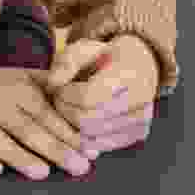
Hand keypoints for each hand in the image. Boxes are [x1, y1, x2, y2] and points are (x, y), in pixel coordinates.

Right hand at [0, 51, 92, 179]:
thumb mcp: (22, 76)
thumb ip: (52, 85)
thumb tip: (89, 97)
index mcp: (20, 88)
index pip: (49, 113)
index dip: (71, 132)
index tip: (92, 151)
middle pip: (29, 129)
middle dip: (56, 149)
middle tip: (80, 168)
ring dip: (20, 157)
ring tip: (43, 173)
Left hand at [45, 35, 158, 155]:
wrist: (139, 64)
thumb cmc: (106, 56)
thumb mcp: (84, 49)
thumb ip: (66, 61)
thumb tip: (52, 83)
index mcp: (128, 73)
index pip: (88, 97)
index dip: (66, 96)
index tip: (59, 88)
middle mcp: (140, 98)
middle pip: (88, 121)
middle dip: (66, 112)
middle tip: (59, 101)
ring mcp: (142, 119)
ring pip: (94, 136)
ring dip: (72, 126)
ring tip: (69, 110)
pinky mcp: (138, 133)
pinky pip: (103, 145)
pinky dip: (86, 138)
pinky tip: (81, 123)